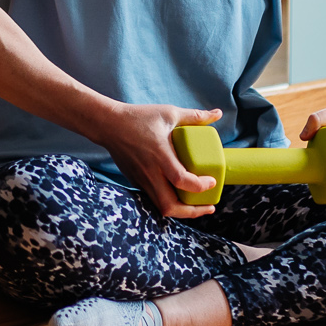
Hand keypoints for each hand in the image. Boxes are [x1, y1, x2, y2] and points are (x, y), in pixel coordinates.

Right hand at [89, 102, 223, 218]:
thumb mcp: (169, 113)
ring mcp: (141, 180)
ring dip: (181, 211)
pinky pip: (154, 199)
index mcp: (160, 156)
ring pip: (161, 207)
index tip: (212, 181)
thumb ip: (195, 116)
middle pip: (170, 206)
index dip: (200, 186)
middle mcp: (150, 173)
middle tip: (208, 207)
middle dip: (192, 212)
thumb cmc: (139, 117)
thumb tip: (218, 114)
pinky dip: (169, 202)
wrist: (108, 124)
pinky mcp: (136, 181)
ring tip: (197, 206)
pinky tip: (179, 196)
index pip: (182, 180)